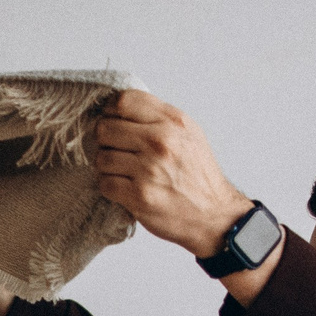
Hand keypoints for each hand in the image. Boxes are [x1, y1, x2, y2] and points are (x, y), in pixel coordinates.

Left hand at [92, 90, 258, 258]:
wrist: (213, 214)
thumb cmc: (198, 174)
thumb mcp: (189, 134)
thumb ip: (159, 117)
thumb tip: (121, 107)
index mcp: (173, 121)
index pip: (123, 100)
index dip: (110, 111)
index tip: (113, 122)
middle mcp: (160, 141)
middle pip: (105, 128)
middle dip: (105, 141)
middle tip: (116, 150)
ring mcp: (149, 169)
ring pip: (101, 157)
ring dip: (107, 167)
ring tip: (122, 172)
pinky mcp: (139, 195)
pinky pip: (104, 183)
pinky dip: (110, 187)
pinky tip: (124, 188)